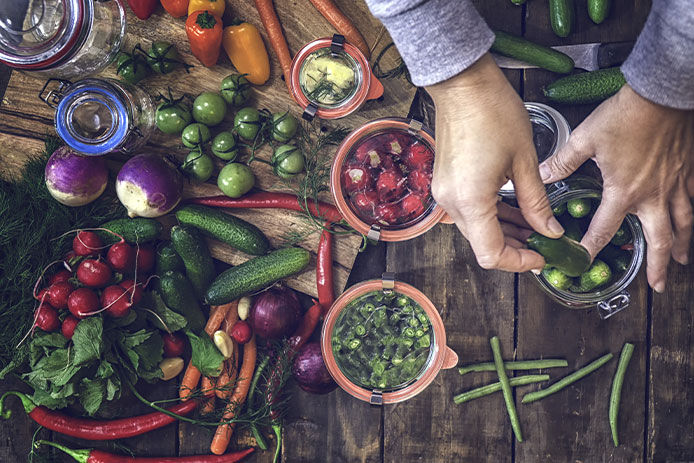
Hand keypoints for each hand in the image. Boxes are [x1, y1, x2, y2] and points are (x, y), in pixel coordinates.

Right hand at [426, 53, 563, 271]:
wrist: (463, 84)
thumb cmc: (492, 112)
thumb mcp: (524, 161)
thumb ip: (536, 203)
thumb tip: (550, 231)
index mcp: (471, 200)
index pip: (491, 254)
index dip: (519, 262)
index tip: (542, 256)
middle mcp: (452, 202)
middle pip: (482, 245)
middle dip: (515, 248)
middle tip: (545, 242)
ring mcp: (445, 193)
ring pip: (476, 230)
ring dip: (504, 233)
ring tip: (535, 226)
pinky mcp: (445, 183)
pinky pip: (469, 212)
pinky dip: (492, 217)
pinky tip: (515, 210)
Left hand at [539, 84, 693, 291]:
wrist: (663, 93)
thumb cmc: (625, 115)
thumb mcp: (585, 139)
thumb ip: (563, 162)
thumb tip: (542, 175)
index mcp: (623, 191)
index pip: (603, 229)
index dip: (591, 247)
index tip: (583, 262)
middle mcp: (653, 195)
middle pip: (658, 239)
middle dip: (657, 266)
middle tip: (657, 286)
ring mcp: (675, 184)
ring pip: (683, 224)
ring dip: (682, 245)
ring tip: (681, 262)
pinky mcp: (688, 170)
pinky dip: (693, 216)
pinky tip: (691, 221)